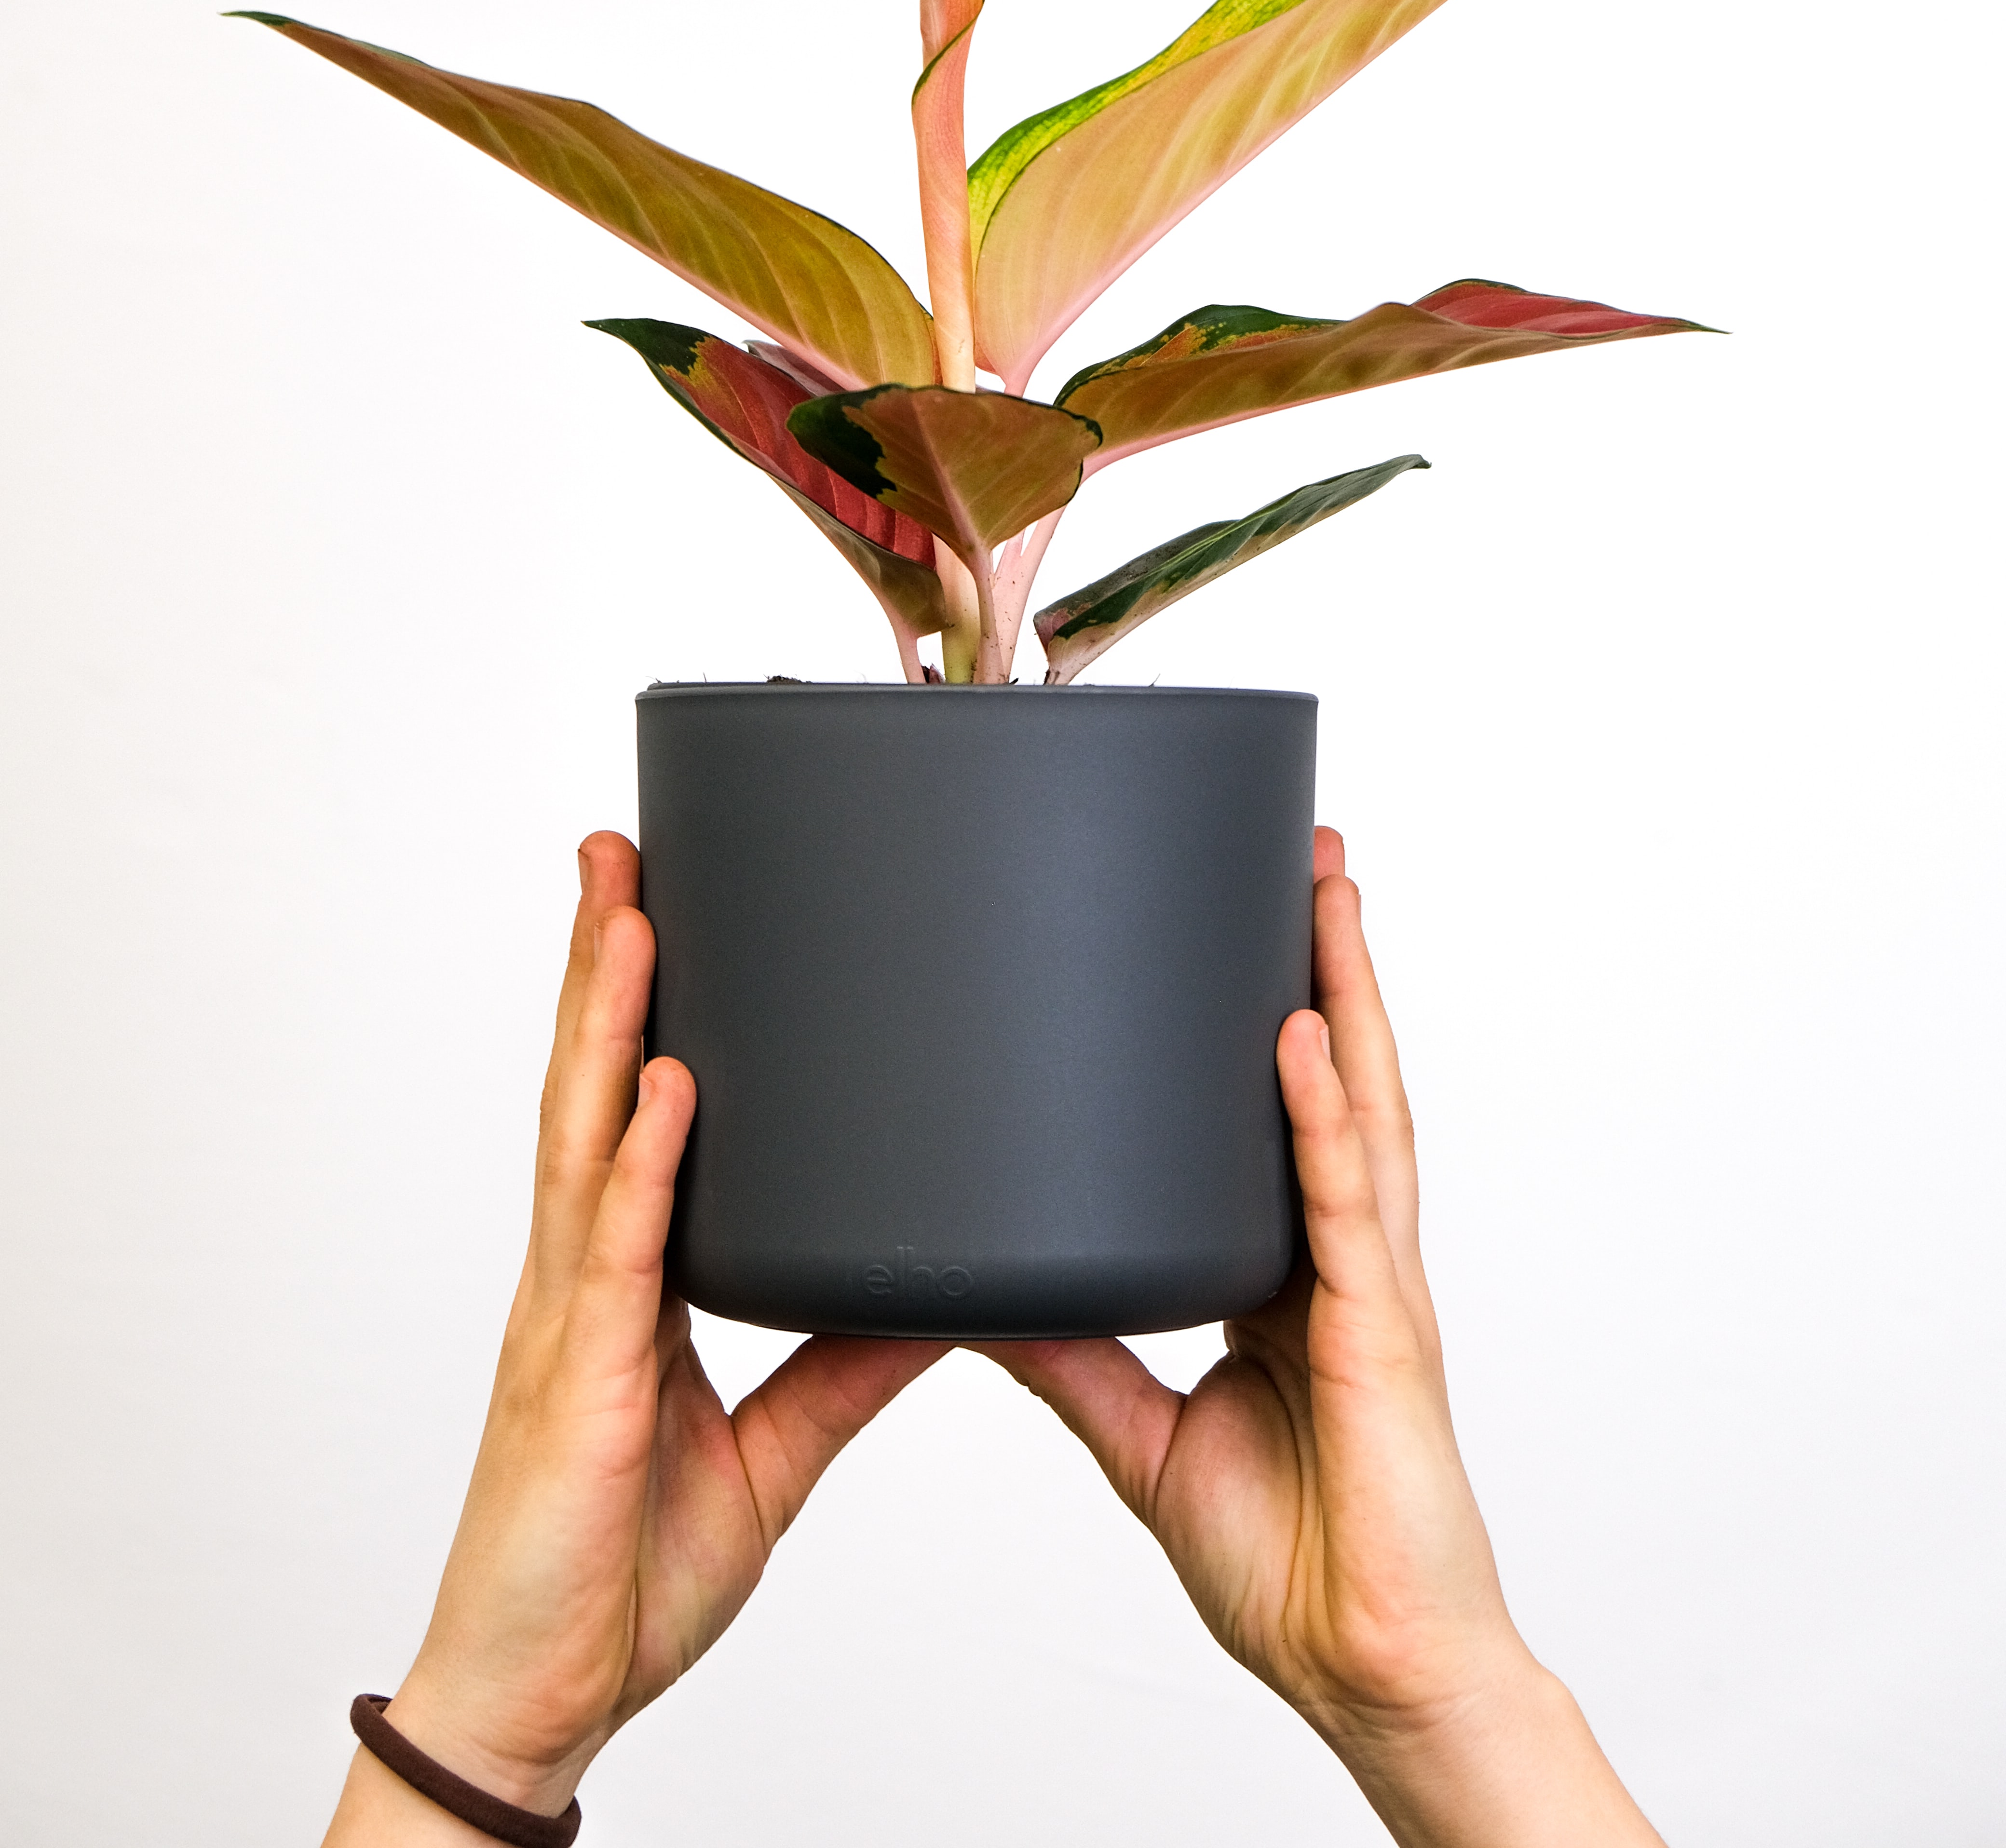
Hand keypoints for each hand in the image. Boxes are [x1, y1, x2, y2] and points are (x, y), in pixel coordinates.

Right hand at [325, 833, 944, 1841]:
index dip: (633, 1008)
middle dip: (601, 965)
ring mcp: (574, 1323)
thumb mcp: (770, 1453)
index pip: (626, 1113)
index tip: (656, 903)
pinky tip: (671, 1082)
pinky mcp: (587, 1388)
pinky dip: (646, 1162)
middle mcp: (585, 1279)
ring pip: (588, 1139)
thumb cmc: (623, 1570)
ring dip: (608, 1018)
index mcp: (621, 1283)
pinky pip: (622, 1255)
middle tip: (621, 846)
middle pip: (591, 1090)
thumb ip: (843, 1369)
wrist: (543, 1696)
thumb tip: (939, 1297)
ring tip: (633, 906)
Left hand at [983, 828, 1664, 1847]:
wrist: (1367, 1672)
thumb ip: (1076, 1361)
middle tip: (1301, 851)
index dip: (1276, 1020)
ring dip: (1344, 992)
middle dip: (1325, 963)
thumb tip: (982, 1294)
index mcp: (1296, 1276)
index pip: (1285, 1119)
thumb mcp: (1148, 1441)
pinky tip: (1300, 1033)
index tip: (1243, 923)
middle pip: (1339, 1082)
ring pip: (1362, 1112)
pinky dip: (1322, 1114)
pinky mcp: (1379, 1336)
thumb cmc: (1297, 1567)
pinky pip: (1343, 1205)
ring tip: (1319, 886)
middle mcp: (1342, 1261)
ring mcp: (1372, 1289)